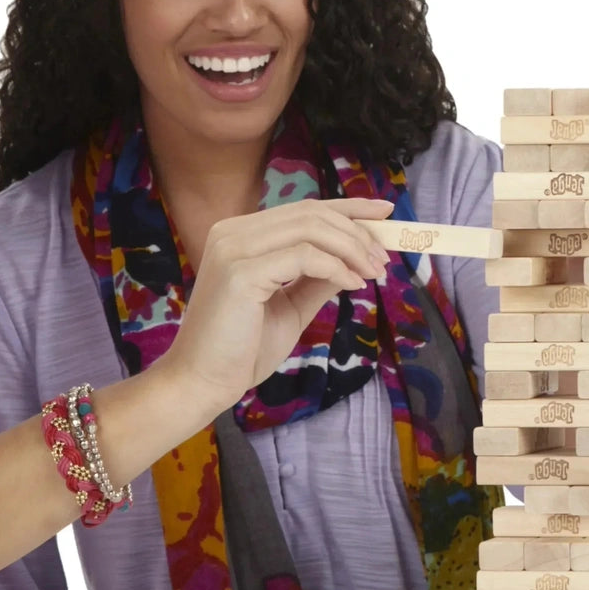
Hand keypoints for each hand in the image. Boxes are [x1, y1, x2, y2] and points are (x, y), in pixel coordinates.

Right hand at [166, 198, 393, 407]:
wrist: (203, 383)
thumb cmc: (243, 349)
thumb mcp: (291, 305)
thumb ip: (317, 278)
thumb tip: (353, 260)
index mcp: (241, 234)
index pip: (303, 209)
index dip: (348, 207)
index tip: (385, 212)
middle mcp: (233, 232)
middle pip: (311, 213)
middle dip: (357, 231)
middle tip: (384, 258)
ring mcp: (233, 248)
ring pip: (310, 228)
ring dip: (352, 248)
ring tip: (374, 272)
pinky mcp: (240, 272)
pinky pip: (303, 256)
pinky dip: (336, 267)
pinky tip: (354, 285)